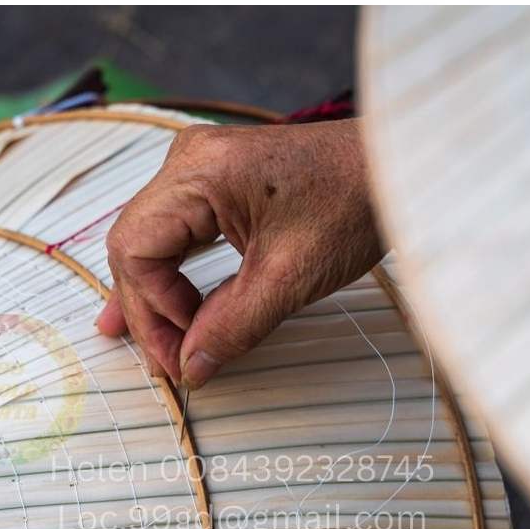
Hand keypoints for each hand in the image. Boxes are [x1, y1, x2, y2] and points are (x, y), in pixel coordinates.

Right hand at [97, 120, 380, 386]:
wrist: (394, 168)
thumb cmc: (353, 204)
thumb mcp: (290, 278)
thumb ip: (233, 327)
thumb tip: (191, 368)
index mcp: (200, 173)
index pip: (136, 250)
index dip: (152, 310)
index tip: (184, 354)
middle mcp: (188, 160)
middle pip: (135, 246)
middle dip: (149, 310)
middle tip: (169, 364)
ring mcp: (199, 166)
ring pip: (150, 241)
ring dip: (153, 295)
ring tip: (146, 342)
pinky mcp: (214, 180)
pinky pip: (174, 231)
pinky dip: (170, 273)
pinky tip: (160, 304)